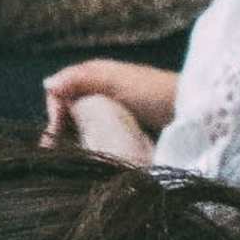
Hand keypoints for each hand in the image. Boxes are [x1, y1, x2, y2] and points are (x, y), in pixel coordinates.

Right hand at [41, 58, 182, 166]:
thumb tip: (48, 84)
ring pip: (81, 128)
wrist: (192, 113)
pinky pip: (98, 139)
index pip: (60, 93)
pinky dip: (90, 148)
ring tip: (70, 162)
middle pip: (69, 113)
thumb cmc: (153, 92)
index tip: (54, 137)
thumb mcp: (114, 80)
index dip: (54, 113)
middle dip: (60, 132)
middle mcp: (100, 94)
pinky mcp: (124, 133)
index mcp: (95, 77)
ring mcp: (113, 114)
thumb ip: (80, 79)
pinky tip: (89, 160)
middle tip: (56, 156)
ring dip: (73, 142)